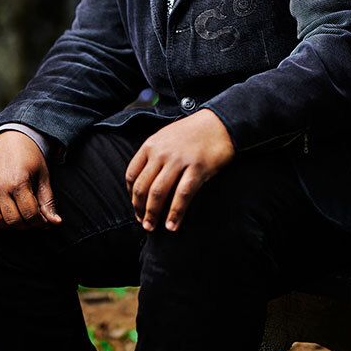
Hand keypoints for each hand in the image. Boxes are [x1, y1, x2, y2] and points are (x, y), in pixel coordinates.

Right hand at [0, 131, 62, 229]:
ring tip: (17, 218)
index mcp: (18, 181)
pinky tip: (0, 214)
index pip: (29, 214)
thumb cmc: (31, 156)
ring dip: (7, 224)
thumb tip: (55, 222)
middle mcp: (0, 186)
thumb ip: (48, 200)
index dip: (40, 221)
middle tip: (32, 219)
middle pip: (12, 220)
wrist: (12, 135)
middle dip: (26, 224)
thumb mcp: (43, 175)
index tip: (45, 220)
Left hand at [124, 109, 234, 232]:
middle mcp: (162, 153)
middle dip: (140, 209)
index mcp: (151, 145)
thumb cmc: (192, 132)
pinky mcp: (198, 168)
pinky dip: (175, 212)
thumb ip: (154, 155)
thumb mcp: (166, 137)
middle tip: (143, 222)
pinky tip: (172, 225)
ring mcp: (179, 160)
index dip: (131, 195)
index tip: (136, 207)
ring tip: (152, 227)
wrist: (219, 123)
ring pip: (159, 192)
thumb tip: (145, 181)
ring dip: (153, 214)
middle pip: (143, 187)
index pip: (132, 175)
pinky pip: (182, 194)